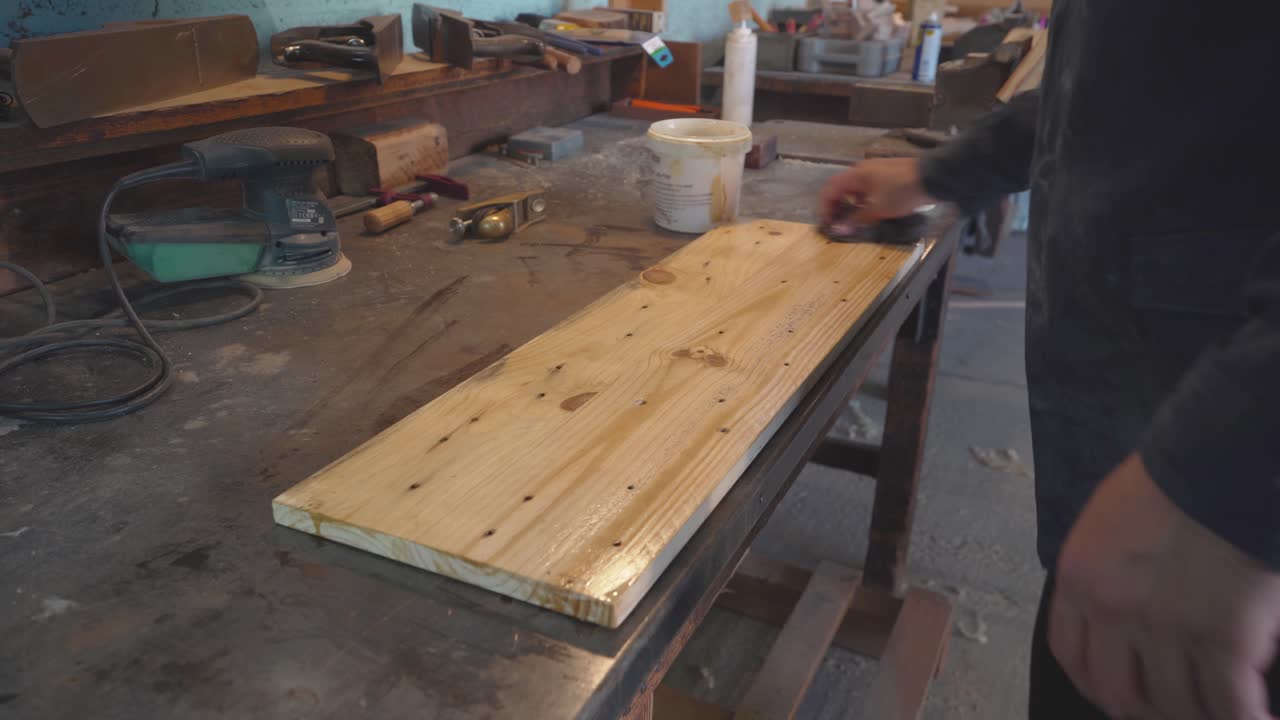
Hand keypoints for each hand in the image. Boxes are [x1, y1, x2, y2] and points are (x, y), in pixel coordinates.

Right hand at [818, 158, 932, 226]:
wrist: (932, 177)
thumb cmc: (901, 191)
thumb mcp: (878, 209)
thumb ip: (856, 219)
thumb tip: (839, 230)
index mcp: (855, 175)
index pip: (830, 189)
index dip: (824, 207)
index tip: (827, 224)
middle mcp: (862, 170)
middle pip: (840, 188)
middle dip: (836, 206)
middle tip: (838, 224)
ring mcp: (875, 172)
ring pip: (854, 189)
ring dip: (849, 204)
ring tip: (853, 221)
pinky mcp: (887, 176)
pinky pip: (867, 189)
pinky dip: (862, 200)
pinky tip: (870, 212)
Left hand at [1051, 453, 1279, 718]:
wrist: (1220, 462)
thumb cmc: (1173, 480)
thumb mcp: (1109, 523)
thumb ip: (1108, 570)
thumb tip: (1126, 607)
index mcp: (1079, 580)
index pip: (1071, 654)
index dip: (1096, 684)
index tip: (1118, 696)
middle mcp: (1112, 612)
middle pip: (1120, 692)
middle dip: (1146, 710)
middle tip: (1171, 712)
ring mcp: (1165, 630)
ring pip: (1177, 705)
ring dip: (1199, 716)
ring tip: (1221, 713)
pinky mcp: (1222, 640)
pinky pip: (1229, 705)